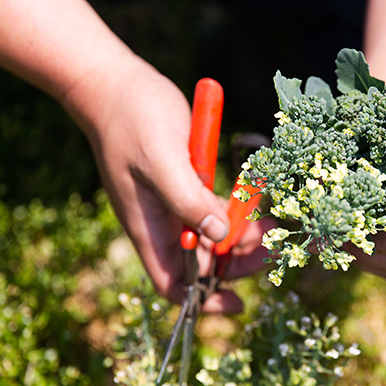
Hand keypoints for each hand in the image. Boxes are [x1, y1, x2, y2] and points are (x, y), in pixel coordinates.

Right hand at [63, 53, 269, 311]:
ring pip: (212, 235)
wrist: (115, 82)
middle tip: (270, 246)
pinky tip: (255, 200)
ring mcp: (173, 202)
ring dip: (241, 235)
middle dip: (236, 262)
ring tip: (271, 223)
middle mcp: (162, 222)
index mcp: (149, 227)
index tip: (235, 303)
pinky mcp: (185, 181)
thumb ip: (189, 202)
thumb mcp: (162, 161)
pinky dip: (235, 208)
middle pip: (201, 263)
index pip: (173, 284)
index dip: (202, 301)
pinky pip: (213, 207)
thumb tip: (218, 239)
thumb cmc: (132, 119)